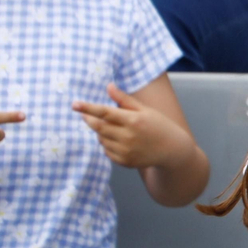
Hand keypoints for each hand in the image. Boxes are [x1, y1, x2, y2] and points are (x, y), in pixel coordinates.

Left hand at [74, 84, 198, 170]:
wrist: (172, 150)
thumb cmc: (159, 125)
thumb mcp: (145, 109)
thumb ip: (124, 99)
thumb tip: (108, 86)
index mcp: (134, 120)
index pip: (105, 112)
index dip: (88, 108)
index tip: (74, 104)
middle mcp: (128, 136)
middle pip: (98, 126)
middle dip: (88, 119)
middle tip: (85, 114)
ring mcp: (125, 151)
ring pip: (101, 139)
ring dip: (100, 132)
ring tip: (113, 128)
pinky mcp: (124, 162)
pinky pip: (106, 151)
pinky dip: (107, 144)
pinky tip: (119, 140)